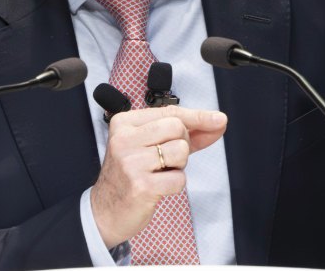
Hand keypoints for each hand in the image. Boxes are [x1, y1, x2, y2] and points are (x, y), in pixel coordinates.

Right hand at [90, 106, 226, 247]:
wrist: (105, 212)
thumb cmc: (133, 174)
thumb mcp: (151, 145)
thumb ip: (186, 132)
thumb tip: (219, 121)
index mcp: (124, 123)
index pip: (170, 112)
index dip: (198, 116)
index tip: (219, 119)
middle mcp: (124, 140)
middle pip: (178, 128)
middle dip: (182, 145)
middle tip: (165, 159)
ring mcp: (131, 163)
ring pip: (181, 151)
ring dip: (179, 165)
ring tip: (159, 172)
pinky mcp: (141, 186)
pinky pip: (179, 178)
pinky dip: (175, 184)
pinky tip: (157, 187)